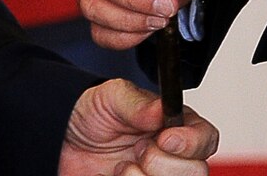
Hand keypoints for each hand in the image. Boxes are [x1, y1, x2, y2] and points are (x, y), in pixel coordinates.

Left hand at [59, 79, 219, 175]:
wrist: (60, 141)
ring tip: (124, 166)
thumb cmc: (88, 116)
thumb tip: (161, 110)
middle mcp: (173, 157)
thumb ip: (136, 103)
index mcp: (174, 126)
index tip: (165, 139)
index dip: (191, 141)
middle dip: (163, 162)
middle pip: (197, 170)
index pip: (206, 138)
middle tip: (137, 150)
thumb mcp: (108, 97)